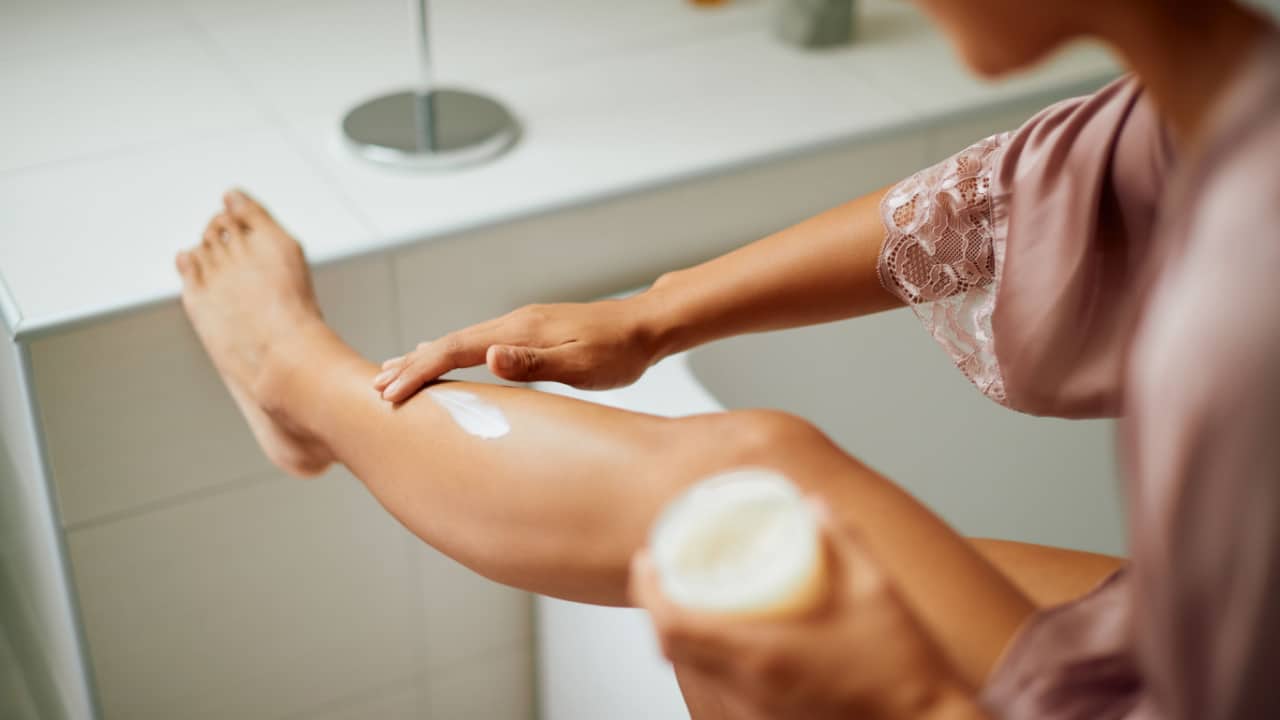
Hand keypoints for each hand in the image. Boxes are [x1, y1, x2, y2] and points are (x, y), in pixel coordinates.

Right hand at [373, 295, 663, 401]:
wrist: (646, 327)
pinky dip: (450, 354)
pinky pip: (476, 344)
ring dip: (426, 360)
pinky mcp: (529, 332)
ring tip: (395, 375)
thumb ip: (533, 363)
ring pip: (460, 342)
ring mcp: (520, 326)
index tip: (388, 394)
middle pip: (448, 343)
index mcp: (518, 332)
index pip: (455, 350)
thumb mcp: (580, 365)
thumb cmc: (618, 353)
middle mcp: (512, 323)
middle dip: (410, 366)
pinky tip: (443, 360)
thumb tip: (487, 357)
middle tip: (374, 388)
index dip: (419, 372)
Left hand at [631, 507, 985, 719]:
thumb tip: (814, 505)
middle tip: (662, 572)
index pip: (672, 624)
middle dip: (659, 607)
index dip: (649, 589)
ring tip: (692, 598)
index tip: (645, 559)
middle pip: (670, 650)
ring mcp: (757, 710)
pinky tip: (730, 640)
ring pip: (693, 673)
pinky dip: (709, 661)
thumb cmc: (904, 671)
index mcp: (759, 653)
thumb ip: (842, 538)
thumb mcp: (875, 588)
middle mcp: (748, 687)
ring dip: (682, 635)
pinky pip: (719, 690)